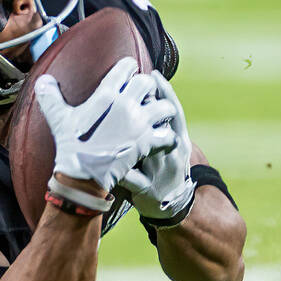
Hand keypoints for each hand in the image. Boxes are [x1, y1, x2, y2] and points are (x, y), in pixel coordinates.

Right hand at [34, 58, 176, 192]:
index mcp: (106, 94)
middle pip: (148, 82)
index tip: (129, 70)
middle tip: (143, 94)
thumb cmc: (70, 145)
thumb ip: (50, 97)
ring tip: (157, 115)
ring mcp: (139, 125)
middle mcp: (125, 105)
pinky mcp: (146, 144)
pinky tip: (160, 139)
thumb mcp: (58, 118)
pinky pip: (168, 134)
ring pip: (165, 107)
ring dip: (162, 110)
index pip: (126, 67)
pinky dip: (167, 137)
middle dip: (148, 87)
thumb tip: (42, 80)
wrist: (83, 174)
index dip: (129, 67)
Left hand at [118, 73, 194, 222]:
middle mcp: (173, 152)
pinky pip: (133, 178)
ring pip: (149, 151)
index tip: (152, 74)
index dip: (166, 92)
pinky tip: (103, 163)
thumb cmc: (162, 164)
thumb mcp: (165, 142)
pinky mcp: (149, 190)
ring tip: (114, 128)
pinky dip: (119, 171)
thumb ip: (155, 118)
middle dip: (149, 112)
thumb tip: (143, 86)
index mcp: (176, 138)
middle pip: (164, 127)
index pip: (174, 110)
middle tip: (129, 95)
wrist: (172, 205)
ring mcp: (162, 171)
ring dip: (133, 140)